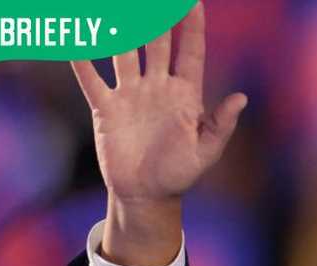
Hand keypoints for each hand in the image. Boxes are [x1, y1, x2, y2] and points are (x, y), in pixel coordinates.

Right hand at [70, 2, 245, 265]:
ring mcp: (131, 95)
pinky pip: (92, 79)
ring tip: (114, 7)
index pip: (189, 51)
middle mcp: (157, 87)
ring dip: (118, 28)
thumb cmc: (180, 174)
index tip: (194, 1)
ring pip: (123, 52)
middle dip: (155, 17)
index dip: (192, 26)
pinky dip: (82, 59)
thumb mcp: (206, 152)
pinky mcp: (107, 108)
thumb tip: (241, 98)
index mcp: (186, 94)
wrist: (147, 195)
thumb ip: (221, 124)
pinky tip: (75, 36)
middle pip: (155, 43)